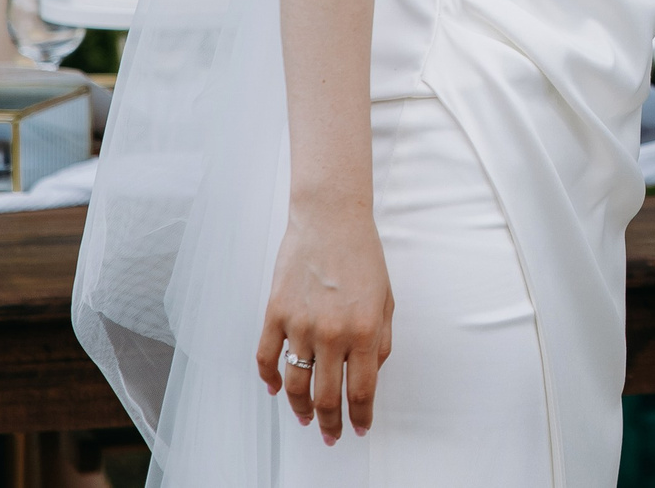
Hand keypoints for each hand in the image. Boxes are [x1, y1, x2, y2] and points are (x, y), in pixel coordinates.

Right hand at [256, 206, 393, 444]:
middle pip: (327, 397)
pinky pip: (266, 358)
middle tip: (331, 436)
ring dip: (300, 409)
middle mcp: (332, 334)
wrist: (330, 218)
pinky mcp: (275, 313)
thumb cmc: (363, 256)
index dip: (359, 418)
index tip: (359, 429)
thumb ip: (382, 341)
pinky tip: (275, 389)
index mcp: (365, 331)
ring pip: (294, 385)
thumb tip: (370, 374)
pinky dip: (269, 379)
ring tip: (307, 419)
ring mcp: (300, 325)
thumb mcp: (387, 300)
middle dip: (331, 424)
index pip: (361, 392)